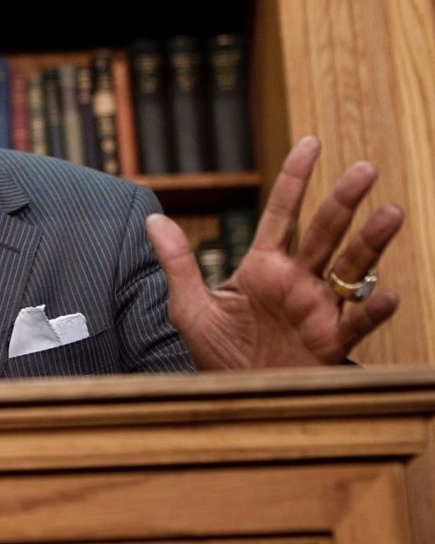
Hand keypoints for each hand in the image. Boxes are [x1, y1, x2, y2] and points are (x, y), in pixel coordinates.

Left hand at [147, 136, 401, 369]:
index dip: (296, 178)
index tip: (311, 143)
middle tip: (364, 168)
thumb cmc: (217, 354)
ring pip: (350, 268)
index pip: (283, 212)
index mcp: (263, 266)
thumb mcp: (190, 308)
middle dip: (344, 199)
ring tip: (392, 213)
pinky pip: (356, 324)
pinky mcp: (329, 344)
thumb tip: (152, 218)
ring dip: (371, 242)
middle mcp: (296, 281)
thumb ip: (177, 262)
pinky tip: (387, 295)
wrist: (236, 400)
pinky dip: (372, 311)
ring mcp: (317, 309)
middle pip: (325, 231)